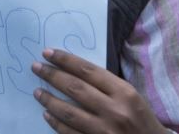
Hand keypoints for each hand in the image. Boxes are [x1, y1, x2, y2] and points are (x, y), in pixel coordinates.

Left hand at [32, 48, 163, 132]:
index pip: (88, 71)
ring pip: (68, 112)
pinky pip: (69, 132)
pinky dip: (55, 123)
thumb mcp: (131, 97)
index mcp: (125, 93)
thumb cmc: (142, 120)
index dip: (65, 60)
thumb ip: (107, 85)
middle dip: (51, 75)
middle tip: (36, 67)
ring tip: (37, 92)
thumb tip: (73, 70)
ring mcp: (105, 131)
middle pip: (74, 88)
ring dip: (49, 100)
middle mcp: (115, 110)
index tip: (47, 53)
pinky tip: (47, 115)